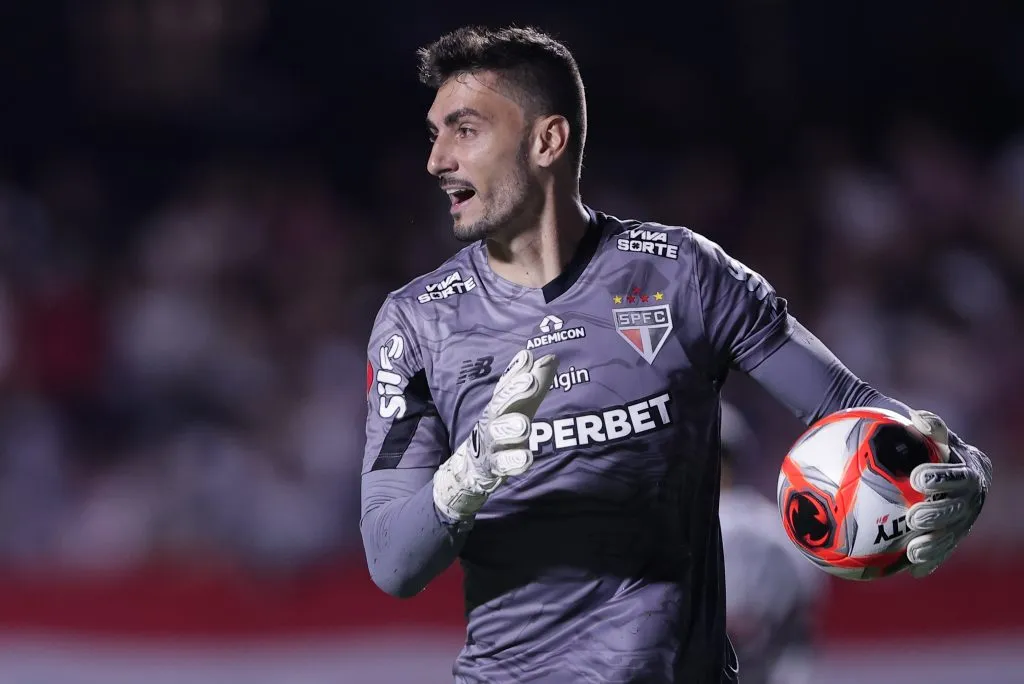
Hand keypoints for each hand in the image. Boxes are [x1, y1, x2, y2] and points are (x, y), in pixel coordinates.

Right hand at [433, 349, 557, 520]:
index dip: (517, 373)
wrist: (476, 464)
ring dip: (512, 428)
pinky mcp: (496, 466)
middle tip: (531, 381)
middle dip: (514, 392)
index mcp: (499, 405)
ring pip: (500, 435)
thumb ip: (523, 382)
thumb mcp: (513, 405)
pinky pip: (504, 464)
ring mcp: (493, 444)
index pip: (507, 385)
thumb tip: (534, 354)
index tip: (529, 357)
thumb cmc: (502, 427)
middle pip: (500, 405)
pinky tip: (527, 458)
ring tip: (524, 424)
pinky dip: (514, 461)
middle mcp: (493, 421)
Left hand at [905, 410, 988, 577]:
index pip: (960, 475)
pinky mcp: (951, 537)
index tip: (917, 478)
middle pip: (958, 509)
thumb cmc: (927, 445)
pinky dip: (929, 561)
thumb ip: (929, 426)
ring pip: (951, 535)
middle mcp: (971, 498)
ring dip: (934, 544)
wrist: (932, 469)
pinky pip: (942, 552)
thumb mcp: (930, 433)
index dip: (942, 478)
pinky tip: (912, 570)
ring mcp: (963, 520)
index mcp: (969, 471)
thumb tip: (920, 418)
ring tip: (913, 551)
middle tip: (915, 517)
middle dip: (938, 514)